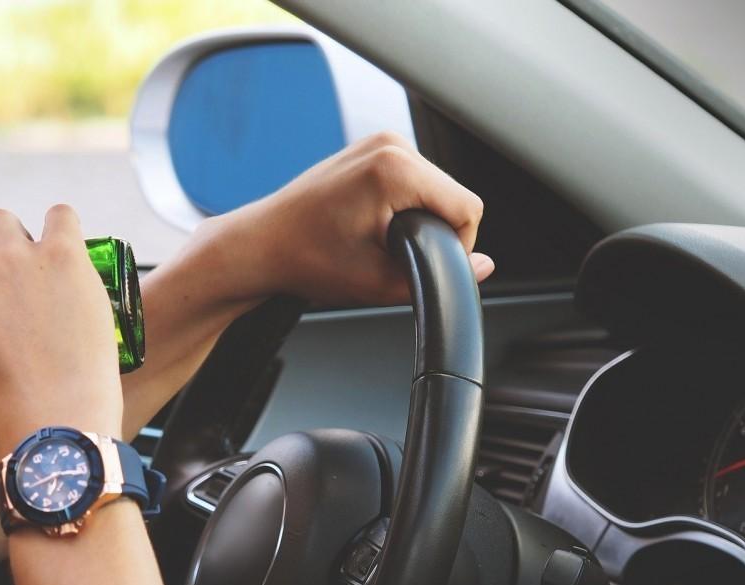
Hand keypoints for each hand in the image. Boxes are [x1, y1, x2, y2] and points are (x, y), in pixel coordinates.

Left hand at [204, 131, 493, 306]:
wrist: (261, 246)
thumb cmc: (305, 259)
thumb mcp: (379, 281)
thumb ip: (440, 277)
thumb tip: (484, 267)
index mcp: (395, 168)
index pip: (468, 207)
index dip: (458, 245)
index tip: (423, 264)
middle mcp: (390, 145)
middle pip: (453, 194)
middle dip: (435, 230)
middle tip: (391, 255)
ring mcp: (379, 142)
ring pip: (434, 187)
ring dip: (419, 217)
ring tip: (376, 240)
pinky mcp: (370, 149)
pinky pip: (412, 179)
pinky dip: (403, 204)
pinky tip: (371, 223)